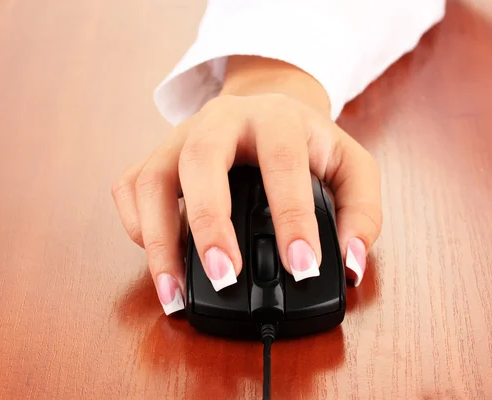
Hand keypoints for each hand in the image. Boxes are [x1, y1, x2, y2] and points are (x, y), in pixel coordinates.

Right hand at [112, 56, 381, 314]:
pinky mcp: (155, 155)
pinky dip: (137, 227)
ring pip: (151, 179)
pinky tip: (158, 257)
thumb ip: (361, 215)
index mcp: (276, 118)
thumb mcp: (351, 168)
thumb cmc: (308, 142)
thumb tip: (350, 266)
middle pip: (200, 160)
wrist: (266, 104)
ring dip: (159, 241)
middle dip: (209, 223)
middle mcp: (221, 120)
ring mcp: (181, 136)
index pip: (283, 162)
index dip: (291, 217)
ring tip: (174, 293)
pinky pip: (130, 188)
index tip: (301, 267)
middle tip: (225, 277)